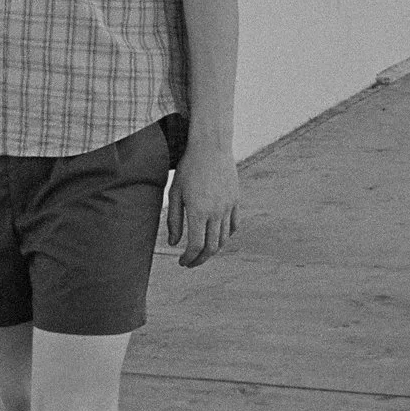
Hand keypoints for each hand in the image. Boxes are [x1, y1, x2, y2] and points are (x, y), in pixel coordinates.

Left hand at [165, 146, 238, 267]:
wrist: (211, 147)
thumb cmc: (188, 168)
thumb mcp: (175, 193)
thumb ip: (174, 220)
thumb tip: (174, 243)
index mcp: (198, 211)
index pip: (196, 246)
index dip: (188, 258)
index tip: (181, 262)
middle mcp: (216, 212)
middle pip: (211, 247)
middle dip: (200, 260)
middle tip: (190, 263)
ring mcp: (228, 207)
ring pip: (223, 239)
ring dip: (212, 250)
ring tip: (201, 251)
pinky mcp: (235, 201)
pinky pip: (233, 226)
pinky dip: (225, 236)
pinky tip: (216, 236)